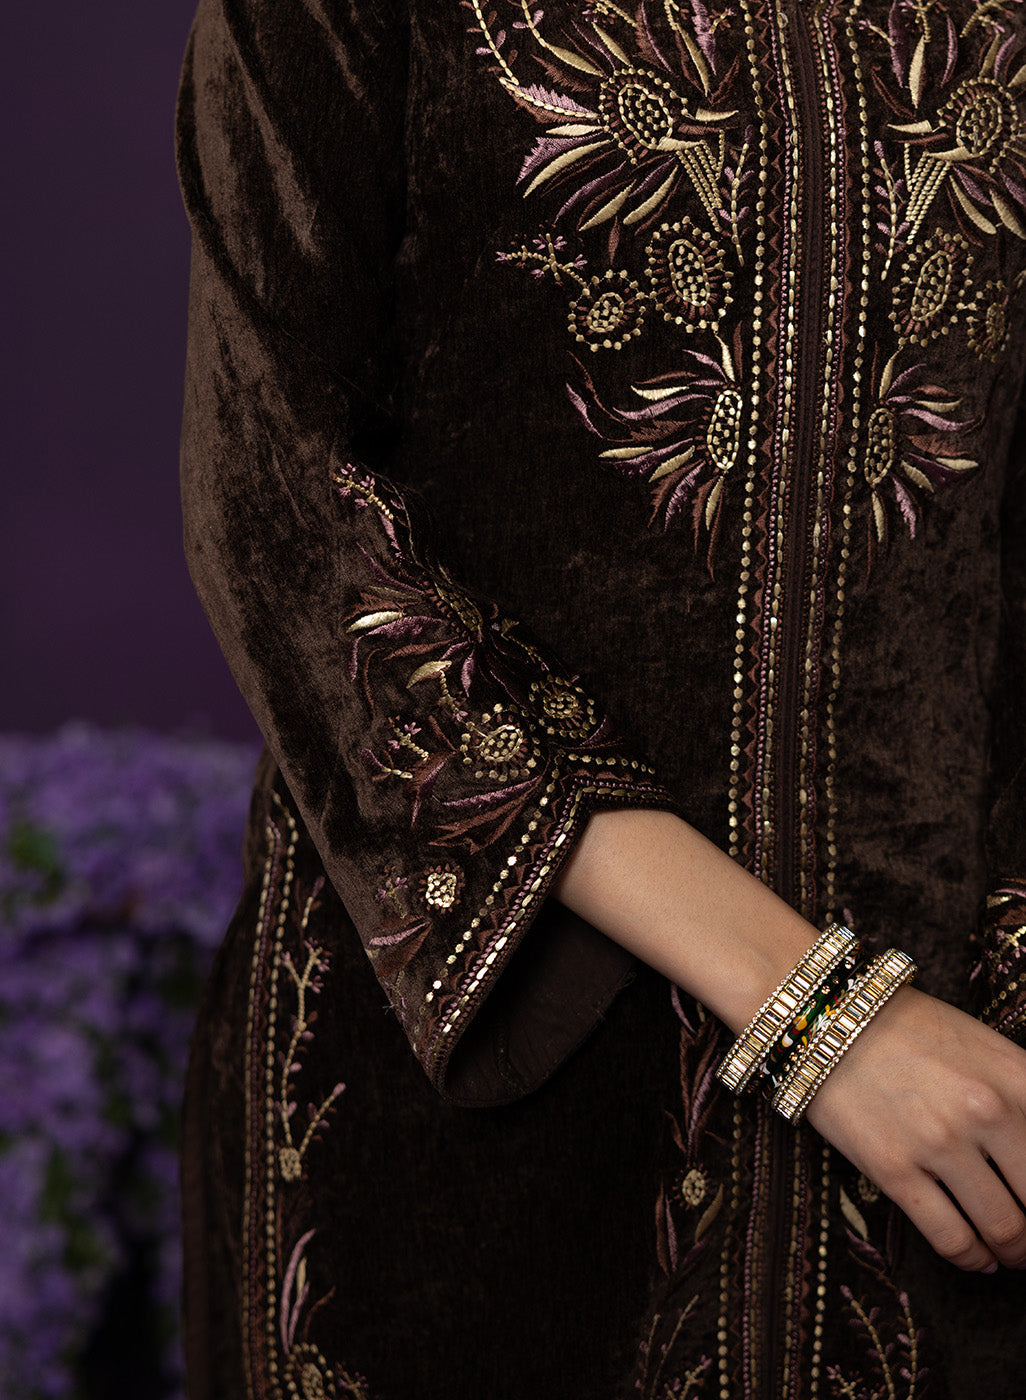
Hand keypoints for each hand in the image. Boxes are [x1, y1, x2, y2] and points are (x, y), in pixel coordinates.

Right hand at [805, 985, 1025, 1272]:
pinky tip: (978, 1257)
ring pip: (1004, 1229)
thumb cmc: (909, 1028)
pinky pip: (951, 1239)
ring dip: (1014, 1250)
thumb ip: (1022, 1095)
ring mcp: (939, 1141)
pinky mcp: (894, 1169)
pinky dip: (973, 1259)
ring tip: (1011, 1252)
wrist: (826, 1016)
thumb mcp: (983, 1046)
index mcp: (1016, 1076)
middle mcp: (986, 1110)